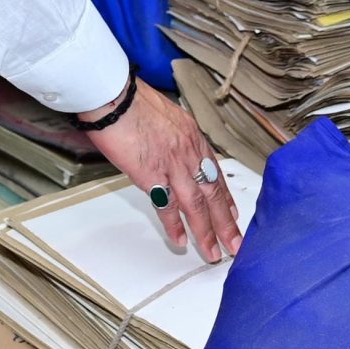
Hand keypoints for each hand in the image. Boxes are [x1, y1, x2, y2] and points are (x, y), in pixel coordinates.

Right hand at [84, 83, 241, 261]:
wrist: (114, 96)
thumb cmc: (132, 101)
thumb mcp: (165, 114)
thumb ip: (173, 135)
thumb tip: (171, 148)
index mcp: (192, 136)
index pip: (215, 172)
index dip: (225, 196)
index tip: (233, 213)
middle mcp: (188, 152)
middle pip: (212, 193)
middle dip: (226, 222)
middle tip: (235, 243)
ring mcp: (172, 164)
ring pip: (196, 205)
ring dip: (207, 231)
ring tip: (213, 252)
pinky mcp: (152, 175)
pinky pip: (167, 206)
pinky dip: (174, 225)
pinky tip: (181, 240)